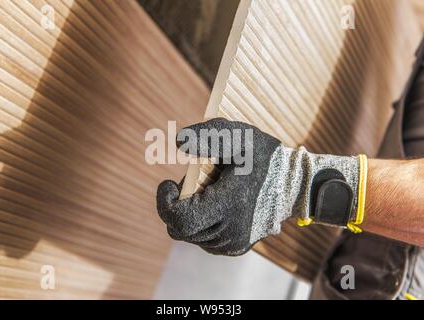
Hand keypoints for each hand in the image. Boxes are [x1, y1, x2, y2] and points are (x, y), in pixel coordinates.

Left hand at [156, 118, 361, 255]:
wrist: (295, 184)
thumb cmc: (265, 157)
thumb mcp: (239, 135)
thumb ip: (209, 136)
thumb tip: (179, 142)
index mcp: (228, 207)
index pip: (179, 220)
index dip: (164, 202)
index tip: (168, 183)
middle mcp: (229, 233)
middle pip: (180, 229)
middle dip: (178, 205)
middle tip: (194, 182)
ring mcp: (233, 244)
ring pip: (191, 236)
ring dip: (190, 213)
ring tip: (208, 191)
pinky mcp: (236, 247)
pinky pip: (205, 240)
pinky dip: (202, 223)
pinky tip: (216, 204)